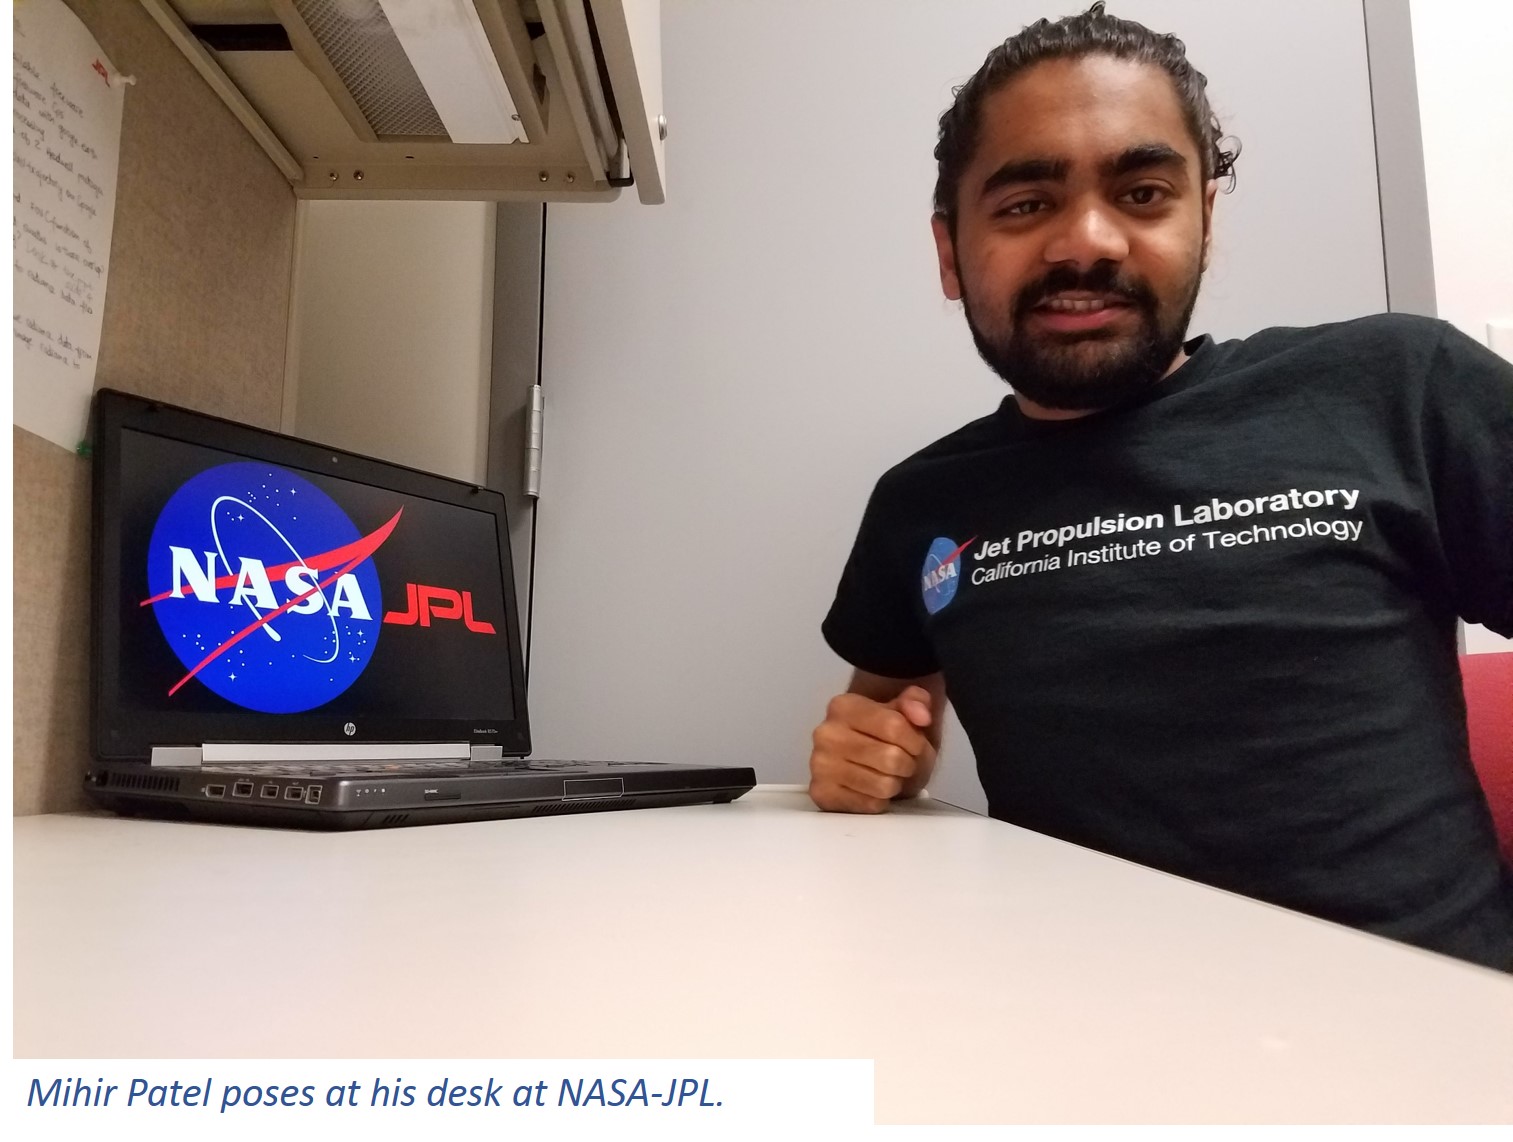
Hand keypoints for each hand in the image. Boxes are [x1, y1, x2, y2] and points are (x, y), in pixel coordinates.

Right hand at [808, 685, 935, 812]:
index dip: (915, 741)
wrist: (858, 760)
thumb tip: (922, 715)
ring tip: (887, 774)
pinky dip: (880, 800)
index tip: (915, 745)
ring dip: (895, 783)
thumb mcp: (903, 710)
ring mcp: (820, 765)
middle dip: (907, 764)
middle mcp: (826, 733)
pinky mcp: (822, 794)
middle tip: (902, 763)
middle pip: (891, 758)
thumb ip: (917, 702)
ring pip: (883, 785)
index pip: (894, 726)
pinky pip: (871, 805)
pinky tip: (872, 789)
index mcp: (843, 706)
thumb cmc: (883, 735)